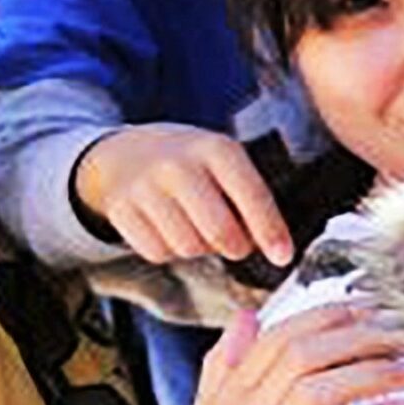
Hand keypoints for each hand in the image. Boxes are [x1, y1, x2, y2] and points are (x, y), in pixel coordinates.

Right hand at [76, 124, 292, 266]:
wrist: (123, 153)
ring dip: (199, 248)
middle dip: (235, 246)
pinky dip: (168, 250)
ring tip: (194, 226)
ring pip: (188, 247)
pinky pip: (158, 252)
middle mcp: (179, 165)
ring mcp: (145, 186)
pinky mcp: (120, 209)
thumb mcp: (221, 160)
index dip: (270, 231)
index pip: (251, 194)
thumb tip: (271, 245)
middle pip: (220, 231)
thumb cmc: (186, 162)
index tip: (282, 256)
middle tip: (235, 244)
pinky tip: (167, 229)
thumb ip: (248, 196)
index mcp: (214, 148)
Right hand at [139, 304, 403, 404]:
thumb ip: (224, 366)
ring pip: (320, 389)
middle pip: (305, 354)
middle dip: (360, 337)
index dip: (329, 317)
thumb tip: (246, 317)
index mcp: (230, 395)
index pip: (280, 335)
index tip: (368, 310)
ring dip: (374, 373)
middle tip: (402, 336)